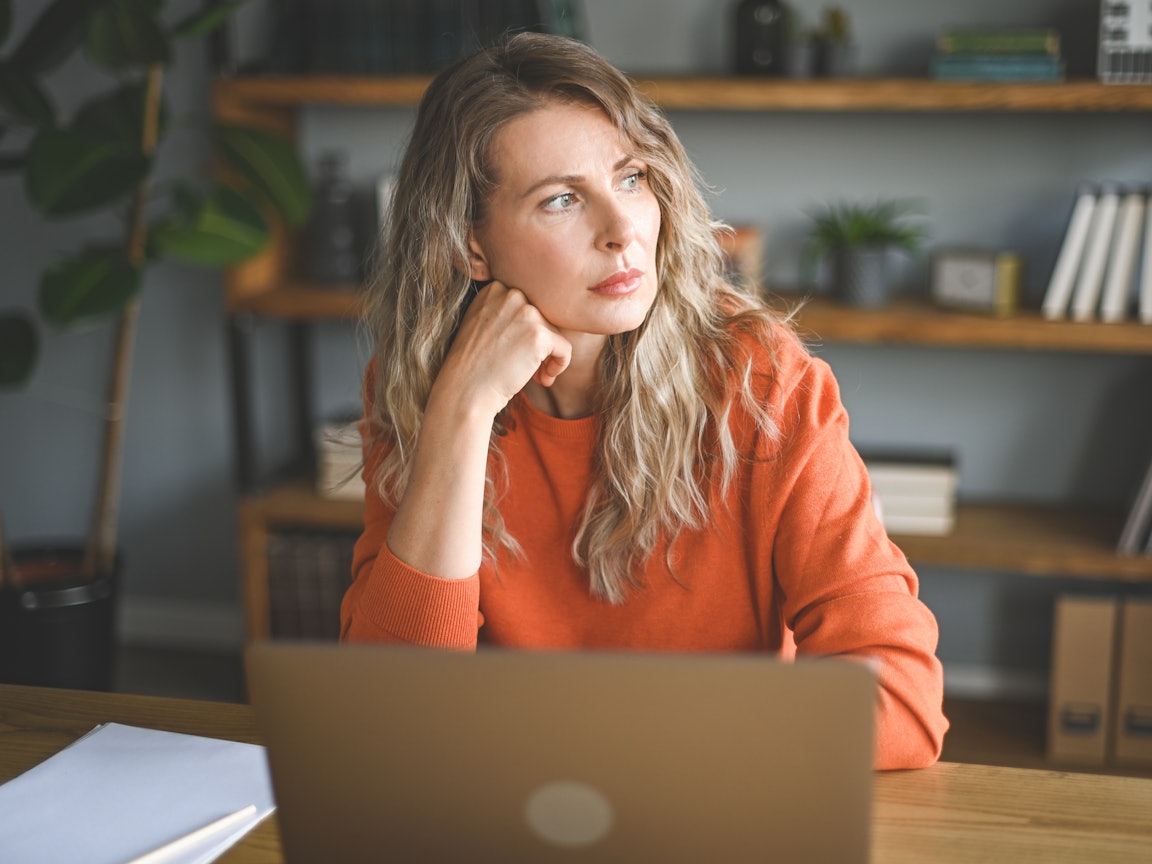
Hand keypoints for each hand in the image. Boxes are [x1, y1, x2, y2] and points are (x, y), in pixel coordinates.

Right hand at [433, 281, 571, 418]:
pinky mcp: (539, 334)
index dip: (528, 331)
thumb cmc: (473, 366)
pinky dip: (560, 365)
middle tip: (530, 368)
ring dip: (549, 356)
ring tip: (536, 377)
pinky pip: (565, 348)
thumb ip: (507, 313)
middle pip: (544, 317)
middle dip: (541, 343)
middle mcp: (510, 294)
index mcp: (495, 289)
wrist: (464, 391)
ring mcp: (525, 312)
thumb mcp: (482, 325)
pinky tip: (544, 379)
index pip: (529, 305)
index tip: (517, 352)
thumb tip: (543, 319)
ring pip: (555, 332)